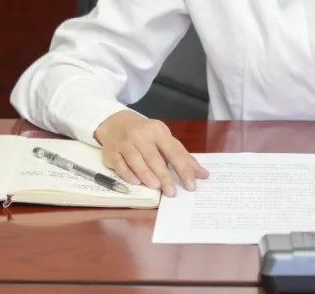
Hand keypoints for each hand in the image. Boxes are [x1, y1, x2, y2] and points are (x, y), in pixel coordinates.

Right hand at [94, 110, 208, 195]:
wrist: (116, 123)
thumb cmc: (146, 134)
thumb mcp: (164, 139)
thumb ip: (183, 157)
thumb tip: (203, 174)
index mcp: (158, 131)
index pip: (174, 151)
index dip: (183, 169)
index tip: (191, 185)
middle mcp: (141, 135)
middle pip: (154, 158)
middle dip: (164, 176)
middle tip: (172, 192)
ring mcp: (125, 143)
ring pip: (136, 160)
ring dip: (147, 175)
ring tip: (156, 187)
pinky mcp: (111, 152)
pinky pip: (120, 165)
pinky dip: (128, 174)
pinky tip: (136, 182)